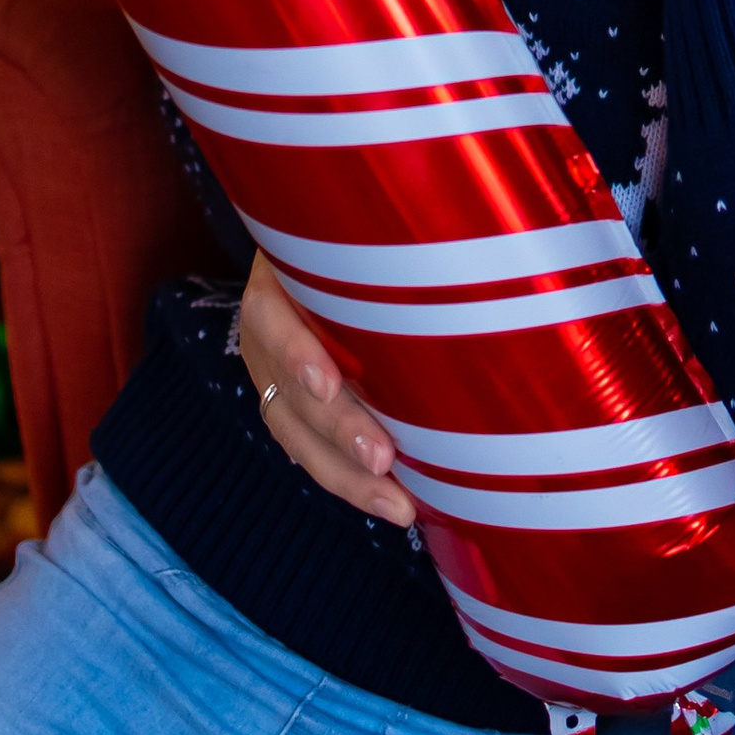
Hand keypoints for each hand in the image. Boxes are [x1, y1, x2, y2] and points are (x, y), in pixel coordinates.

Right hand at [236, 248, 416, 526]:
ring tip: (395, 506)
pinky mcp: (288, 400)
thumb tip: (467, 248)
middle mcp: (266, 330)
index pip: (272, 315)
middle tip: (383, 461)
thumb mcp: (355, 228)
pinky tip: (384, 500)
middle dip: (337, 432)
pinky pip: (310, 447)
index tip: (329, 385)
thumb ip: (393, 245)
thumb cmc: (359, 228)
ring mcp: (272, 370)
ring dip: (345, 474)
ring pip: (297, 433)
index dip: (297, 352)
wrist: (317, 243)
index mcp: (275, 278)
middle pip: (290, 389)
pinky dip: (345, 476)